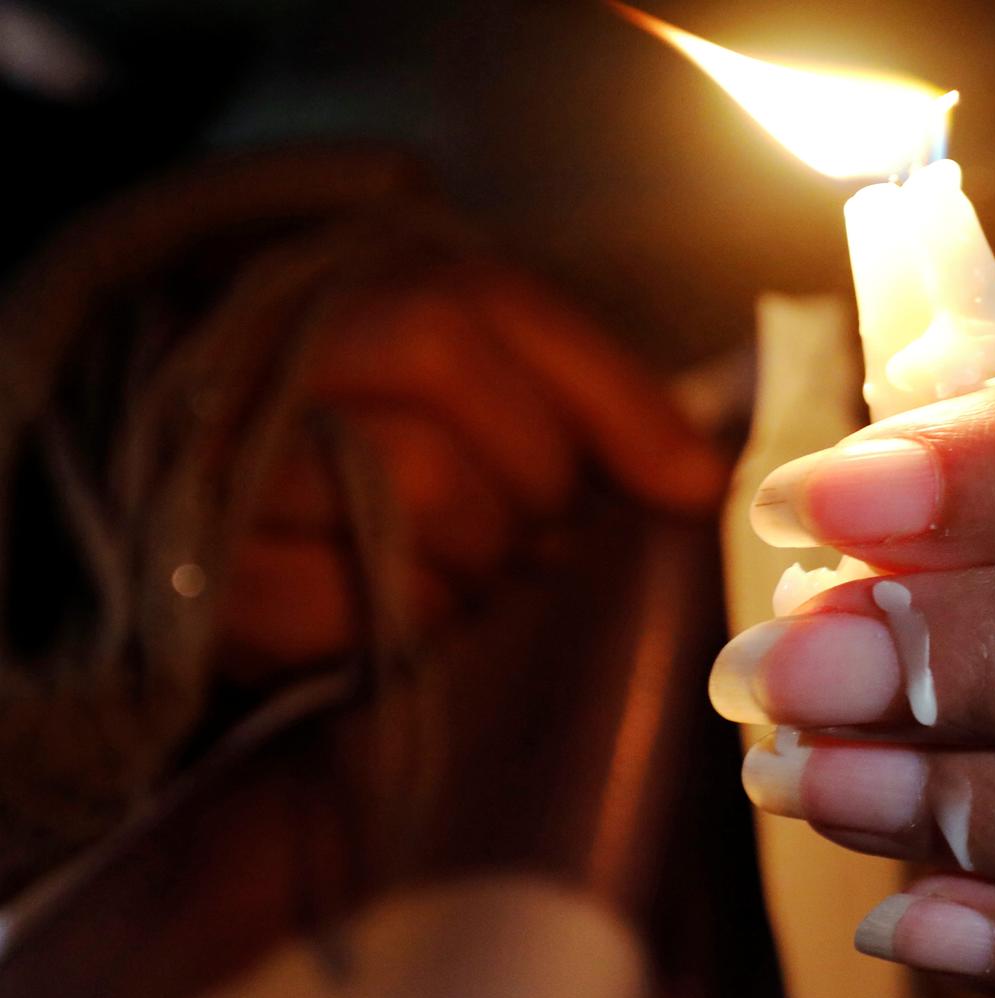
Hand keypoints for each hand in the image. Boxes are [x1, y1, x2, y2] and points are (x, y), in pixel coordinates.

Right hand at [222, 260, 725, 677]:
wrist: (216, 515)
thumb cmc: (391, 456)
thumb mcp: (491, 397)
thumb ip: (595, 409)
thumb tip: (702, 481)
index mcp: (356, 282)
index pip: (495, 305)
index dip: (612, 399)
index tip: (688, 486)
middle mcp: (276, 343)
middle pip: (452, 380)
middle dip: (532, 485)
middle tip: (526, 530)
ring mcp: (222, 450)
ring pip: (416, 488)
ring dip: (473, 560)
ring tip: (457, 563)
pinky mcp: (199, 567)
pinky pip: (341, 598)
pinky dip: (399, 624)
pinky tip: (394, 611)